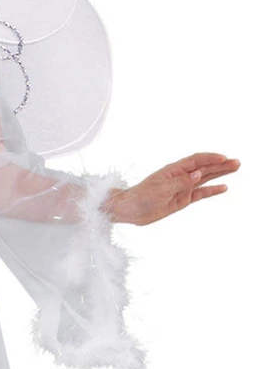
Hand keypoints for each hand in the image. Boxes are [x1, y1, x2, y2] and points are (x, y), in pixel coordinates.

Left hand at [107, 152, 239, 225]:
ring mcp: (182, 188)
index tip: (224, 158)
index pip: (195, 161)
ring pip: (205, 179)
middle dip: (220, 165)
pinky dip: (212, 190)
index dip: (210, 158)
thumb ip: (181, 182)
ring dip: (219, 174)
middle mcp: (179, 177)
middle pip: (203, 168)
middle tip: (237, 163)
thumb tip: (198, 174)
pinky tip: (224, 187)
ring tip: (234, 169)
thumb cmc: (141, 196)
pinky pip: (200, 194)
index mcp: (173, 170)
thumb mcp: (161, 189)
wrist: (131, 210)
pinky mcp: (182, 200)